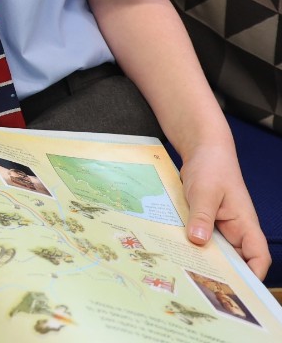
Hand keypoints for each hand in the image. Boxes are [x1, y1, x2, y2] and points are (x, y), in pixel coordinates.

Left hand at [180, 143, 270, 279]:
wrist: (203, 150)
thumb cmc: (211, 167)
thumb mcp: (205, 191)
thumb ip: (203, 215)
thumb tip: (199, 241)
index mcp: (245, 224)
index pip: (258, 257)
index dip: (252, 275)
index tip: (236, 288)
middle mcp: (236, 230)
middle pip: (236, 260)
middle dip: (223, 273)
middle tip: (200, 284)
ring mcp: (221, 227)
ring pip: (217, 252)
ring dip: (205, 259)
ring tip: (186, 272)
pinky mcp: (206, 222)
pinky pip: (203, 240)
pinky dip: (194, 246)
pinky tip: (179, 252)